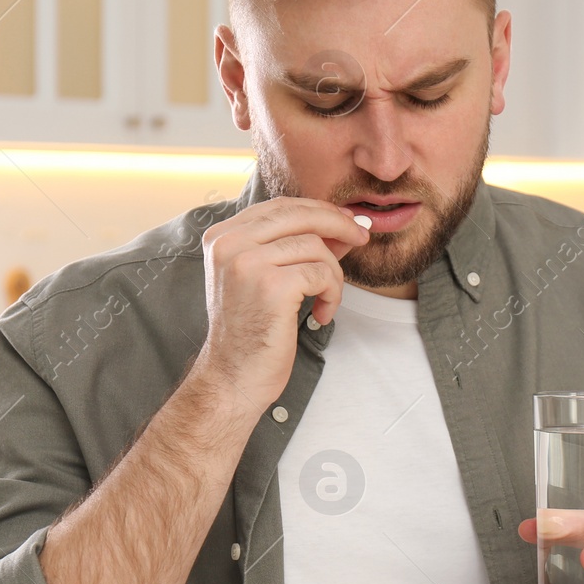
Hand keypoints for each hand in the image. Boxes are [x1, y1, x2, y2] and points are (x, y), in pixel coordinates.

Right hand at [190, 197, 368, 416]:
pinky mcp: (271, 286)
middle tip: (361, 238)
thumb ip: (296, 247)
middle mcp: (229, 243)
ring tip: (326, 300)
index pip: (280, 206)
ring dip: (334, 275)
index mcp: (222, 236)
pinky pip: (322, 274)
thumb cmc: (251, 331)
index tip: (345, 222)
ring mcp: (247, 262)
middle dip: (339, 224)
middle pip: (300, 215)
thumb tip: (345, 224)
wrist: (233, 378)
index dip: (319, 211)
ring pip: (316, 246)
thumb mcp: (266, 277)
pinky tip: (321, 314)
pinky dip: (332, 294)